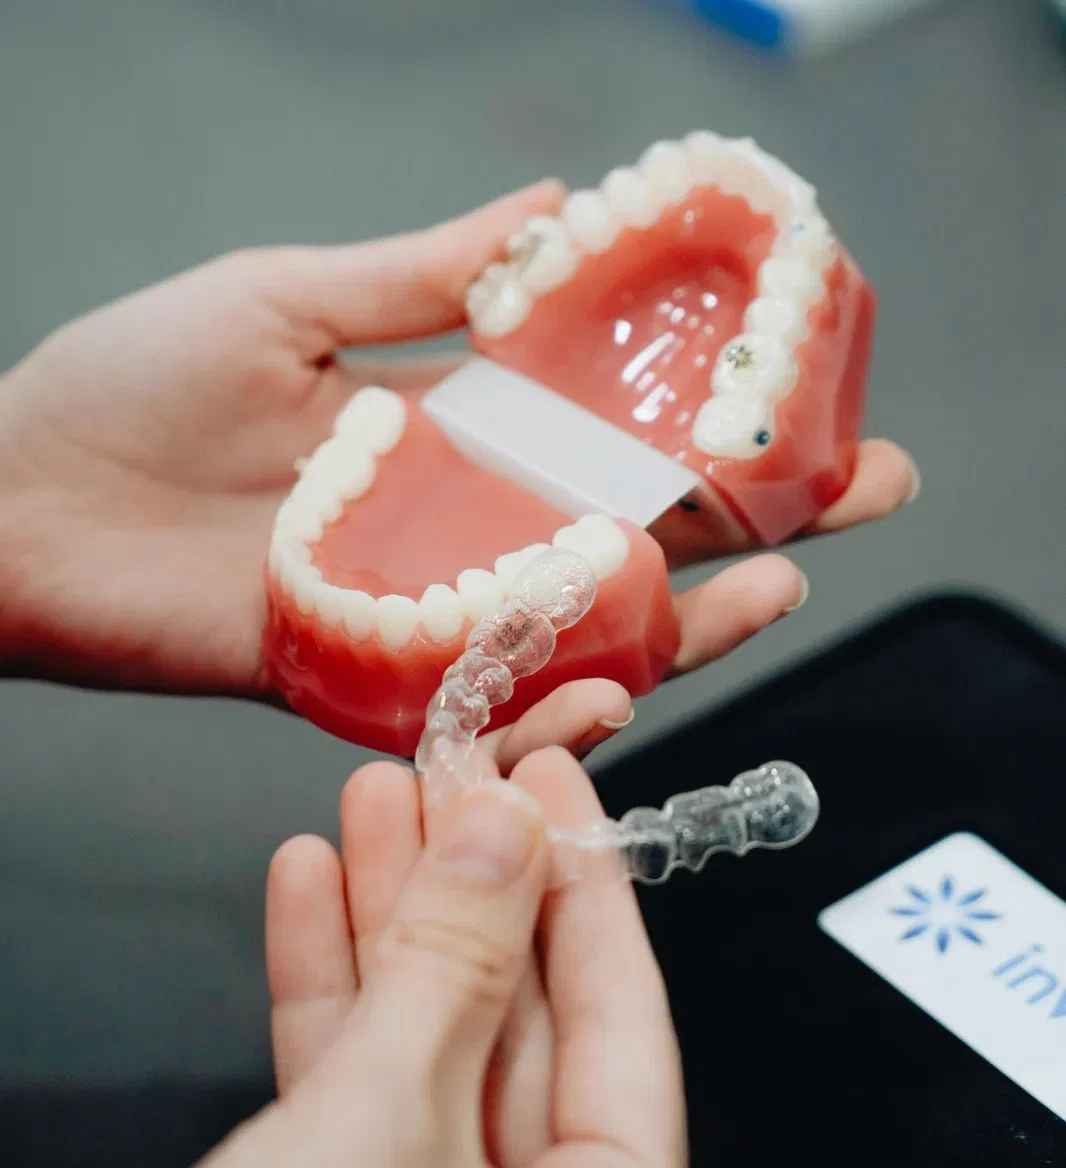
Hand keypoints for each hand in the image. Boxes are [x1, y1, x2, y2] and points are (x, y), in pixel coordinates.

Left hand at [0, 180, 917, 712]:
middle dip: (755, 520)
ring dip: (688, 620)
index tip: (809, 392)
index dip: (713, 413)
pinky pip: (483, 703)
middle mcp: (460, 524)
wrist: (12, 505)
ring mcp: (424, 608)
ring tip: (782, 590)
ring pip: (582, 627)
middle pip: (631, 533)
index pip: (612, 425)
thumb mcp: (286, 299)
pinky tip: (628, 684)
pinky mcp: (366, 681)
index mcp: (453, 427)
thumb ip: (421, 275)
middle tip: (863, 494)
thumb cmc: (128, 387)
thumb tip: (554, 208)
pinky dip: (555, 705)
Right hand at [201, 741, 685, 1167]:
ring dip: (385, 907)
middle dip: (466, 876)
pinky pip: (348, 1071)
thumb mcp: (389, 1116)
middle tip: (446, 768)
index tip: (551, 779)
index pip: (622, 1012)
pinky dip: (323, 980)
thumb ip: (454, 968)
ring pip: (421, 1028)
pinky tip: (306, 880)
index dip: (584, 881)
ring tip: (370, 796)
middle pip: (512, 1005)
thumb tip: (504, 827)